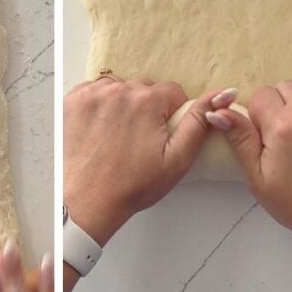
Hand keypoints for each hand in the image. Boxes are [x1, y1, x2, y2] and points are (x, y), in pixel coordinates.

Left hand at [63, 77, 231, 244]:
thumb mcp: (177, 160)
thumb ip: (199, 123)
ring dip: (122, 104)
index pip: (172, 91)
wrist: (85, 203)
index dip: (171, 114)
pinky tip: (100, 129)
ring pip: (119, 88)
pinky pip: (93, 92)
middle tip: (139, 139)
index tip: (160, 134)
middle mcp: (119, 90)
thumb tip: (221, 95)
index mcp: (147, 101)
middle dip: (146, 108)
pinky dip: (99, 105)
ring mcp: (91, 95)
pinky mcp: (70, 102)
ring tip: (118, 135)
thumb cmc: (130, 186)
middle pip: (144, 88)